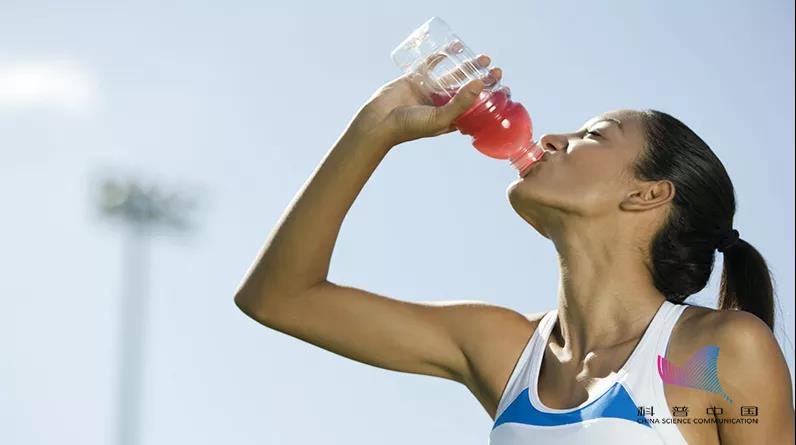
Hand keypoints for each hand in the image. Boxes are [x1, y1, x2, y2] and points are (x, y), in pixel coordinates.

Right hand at [349, 53, 502, 147]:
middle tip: (496, 72)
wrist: (380, 121)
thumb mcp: (440, 118)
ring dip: (468, 67)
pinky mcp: (417, 79)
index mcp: (450, 119)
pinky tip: (455, 48)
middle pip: (468, 90)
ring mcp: (430, 91)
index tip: (504, 91)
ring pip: (453, 76)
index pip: (475, 109)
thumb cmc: (410, 127)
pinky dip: (443, 56)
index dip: (490, 100)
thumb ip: (461, 102)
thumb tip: (480, 84)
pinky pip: (432, 65)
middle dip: (483, 81)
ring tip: (484, 59)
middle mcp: (441, 105)